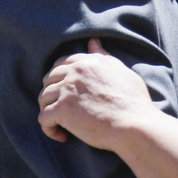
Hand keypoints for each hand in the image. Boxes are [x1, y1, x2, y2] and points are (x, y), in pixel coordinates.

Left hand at [38, 38, 154, 147]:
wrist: (135, 123)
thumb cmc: (133, 100)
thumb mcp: (121, 71)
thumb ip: (103, 56)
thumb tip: (92, 41)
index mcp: (88, 62)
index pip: (62, 63)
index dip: (59, 78)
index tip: (65, 92)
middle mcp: (74, 72)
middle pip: (48, 79)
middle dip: (52, 94)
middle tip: (63, 110)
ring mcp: (67, 90)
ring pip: (43, 98)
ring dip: (49, 111)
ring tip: (61, 124)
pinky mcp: (62, 110)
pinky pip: (43, 118)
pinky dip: (49, 129)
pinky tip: (62, 135)